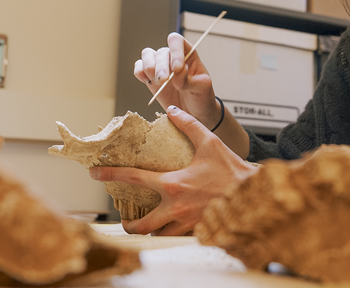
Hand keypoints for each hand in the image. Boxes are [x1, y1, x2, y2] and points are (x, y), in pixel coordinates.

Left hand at [89, 106, 255, 235]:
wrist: (254, 194)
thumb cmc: (233, 170)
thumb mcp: (210, 142)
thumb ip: (188, 125)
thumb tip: (173, 111)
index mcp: (173, 185)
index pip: (134, 179)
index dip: (110, 175)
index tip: (95, 174)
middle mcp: (175, 208)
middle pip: (141, 224)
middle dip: (128, 224)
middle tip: (125, 219)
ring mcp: (186, 224)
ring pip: (158, 235)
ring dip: (151, 230)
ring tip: (149, 224)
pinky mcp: (198, 232)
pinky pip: (178, 237)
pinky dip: (172, 233)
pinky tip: (174, 226)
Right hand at [134, 32, 218, 128]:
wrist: (193, 111)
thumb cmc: (201, 96)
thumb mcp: (202, 88)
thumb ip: (190, 79)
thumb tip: (178, 71)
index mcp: (188, 54)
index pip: (177, 41)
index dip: (175, 51)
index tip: (177, 68)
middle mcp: (172, 57)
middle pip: (161, 52)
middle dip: (162, 67)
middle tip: (164, 80)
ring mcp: (160, 66)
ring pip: (147, 55)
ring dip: (150, 69)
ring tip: (159, 82)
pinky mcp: (150, 77)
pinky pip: (139, 68)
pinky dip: (140, 73)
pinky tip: (148, 82)